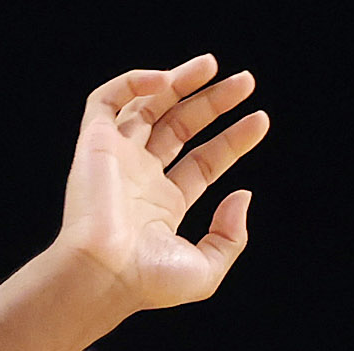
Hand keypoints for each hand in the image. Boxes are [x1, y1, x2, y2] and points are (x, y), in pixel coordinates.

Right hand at [58, 57, 270, 312]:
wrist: (101, 273)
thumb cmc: (146, 281)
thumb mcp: (206, 270)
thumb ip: (231, 237)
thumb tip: (243, 195)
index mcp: (164, 206)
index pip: (204, 161)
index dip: (233, 139)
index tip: (260, 120)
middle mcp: (140, 178)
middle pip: (180, 126)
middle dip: (213, 102)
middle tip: (246, 82)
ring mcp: (117, 159)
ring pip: (148, 105)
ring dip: (180, 81)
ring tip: (213, 65)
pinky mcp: (93, 143)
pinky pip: (107, 100)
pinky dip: (133, 83)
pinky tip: (165, 81)